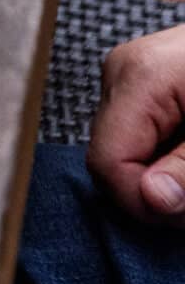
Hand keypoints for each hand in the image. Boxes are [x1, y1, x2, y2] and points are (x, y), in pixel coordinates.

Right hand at [87, 22, 184, 221]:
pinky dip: (165, 151)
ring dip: (163, 170)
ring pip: (123, 146)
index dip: (142, 199)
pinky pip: (136, 130)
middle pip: (112, 154)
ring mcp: (126, 71)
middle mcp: (121, 70)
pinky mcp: (138, 77)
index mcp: (141, 78)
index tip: (184, 213)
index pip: (107, 160)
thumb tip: (153, 200)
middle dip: (156, 186)